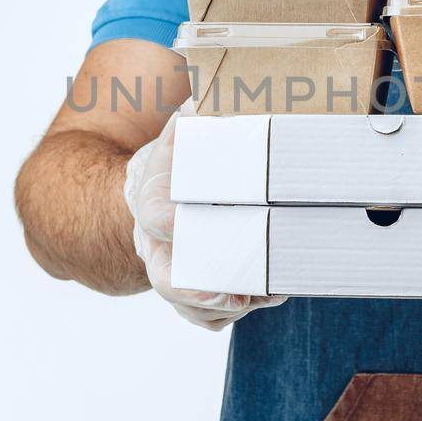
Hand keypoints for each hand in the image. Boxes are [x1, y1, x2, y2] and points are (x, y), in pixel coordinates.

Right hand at [123, 103, 286, 330]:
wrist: (152, 194)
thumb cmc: (174, 165)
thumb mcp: (178, 135)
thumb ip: (191, 119)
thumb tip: (203, 101)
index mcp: (151, 202)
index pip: (155, 216)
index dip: (173, 224)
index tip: (193, 225)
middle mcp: (155, 245)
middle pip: (168, 280)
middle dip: (203, 293)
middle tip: (242, 295)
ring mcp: (170, 272)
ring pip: (191, 306)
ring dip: (230, 306)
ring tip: (270, 293)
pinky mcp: (186, 294)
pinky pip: (204, 318)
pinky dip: (229, 316)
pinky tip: (260, 297)